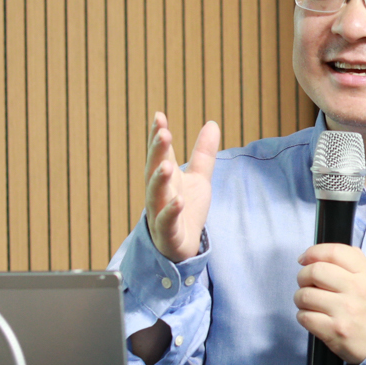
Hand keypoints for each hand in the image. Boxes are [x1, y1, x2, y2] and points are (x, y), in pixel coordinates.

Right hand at [143, 112, 219, 261]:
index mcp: (165, 177)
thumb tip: (212, 123)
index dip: (158, 135)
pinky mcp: (168, 233)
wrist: (183, 248)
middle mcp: (158, 192)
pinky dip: (171, 211)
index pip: (160, 153)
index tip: (159, 116)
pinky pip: (166, 221)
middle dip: (157, 151)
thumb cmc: (186, 210)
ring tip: (166, 165)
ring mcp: (160, 212)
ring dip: (159, 179)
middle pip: (154, 169)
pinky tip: (178, 200)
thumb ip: (204, 153)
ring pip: (155, 195)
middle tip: (163, 133)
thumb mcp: (199, 178)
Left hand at [294, 244, 365, 364]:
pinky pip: (305, 317)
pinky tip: (312, 316)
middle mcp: (356, 290)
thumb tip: (323, 254)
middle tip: (305, 282)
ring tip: (308, 302)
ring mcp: (345, 311)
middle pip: (315, 271)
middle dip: (303, 276)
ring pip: (305, 295)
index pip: (334, 252)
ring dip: (300, 297)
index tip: (305, 258)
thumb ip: (355, 262)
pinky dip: (303, 315)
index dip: (313, 252)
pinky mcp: (334, 331)